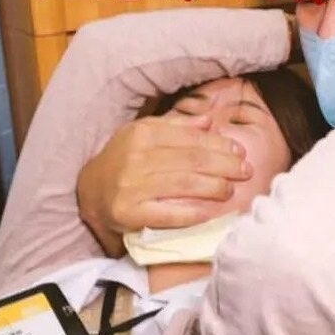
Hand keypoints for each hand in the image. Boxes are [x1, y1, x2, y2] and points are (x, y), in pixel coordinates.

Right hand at [77, 114, 251, 251]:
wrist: (89, 192)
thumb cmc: (124, 159)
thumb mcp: (143, 134)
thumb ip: (176, 126)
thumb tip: (209, 120)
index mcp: (143, 133)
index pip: (191, 138)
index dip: (219, 144)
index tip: (239, 151)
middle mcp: (137, 157)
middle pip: (192, 160)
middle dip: (225, 165)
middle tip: (245, 170)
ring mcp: (132, 186)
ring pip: (184, 184)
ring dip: (214, 187)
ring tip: (230, 189)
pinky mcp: (129, 213)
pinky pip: (168, 214)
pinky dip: (192, 213)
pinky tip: (210, 212)